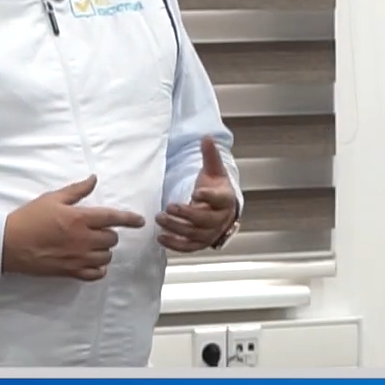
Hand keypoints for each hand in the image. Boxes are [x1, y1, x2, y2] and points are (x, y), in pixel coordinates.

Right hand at [2, 175, 145, 280]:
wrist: (8, 244)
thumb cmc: (29, 218)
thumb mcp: (52, 198)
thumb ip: (77, 190)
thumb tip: (94, 179)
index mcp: (79, 218)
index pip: (113, 218)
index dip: (130, 219)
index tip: (140, 221)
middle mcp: (83, 239)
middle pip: (112, 239)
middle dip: (108, 234)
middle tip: (96, 230)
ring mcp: (77, 258)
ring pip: (106, 257)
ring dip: (103, 251)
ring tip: (92, 245)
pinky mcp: (69, 272)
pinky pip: (95, 275)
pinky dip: (98, 269)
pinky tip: (91, 262)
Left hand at [157, 137, 238, 252]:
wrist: (223, 211)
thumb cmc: (216, 189)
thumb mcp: (214, 171)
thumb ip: (210, 155)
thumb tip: (206, 137)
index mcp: (225, 200)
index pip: (218, 199)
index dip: (208, 197)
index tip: (196, 192)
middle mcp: (219, 219)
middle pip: (203, 219)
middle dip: (185, 214)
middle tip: (168, 207)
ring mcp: (210, 233)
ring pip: (194, 234)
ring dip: (176, 228)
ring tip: (159, 219)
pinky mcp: (200, 243)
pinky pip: (188, 247)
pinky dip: (175, 244)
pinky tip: (161, 237)